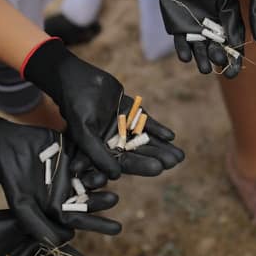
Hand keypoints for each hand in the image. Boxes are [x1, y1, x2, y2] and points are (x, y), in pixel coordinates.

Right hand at [0, 108, 120, 244]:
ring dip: (100, 180)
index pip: (81, 219)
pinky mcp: (76, 152)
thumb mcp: (22, 203)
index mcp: (59, 206)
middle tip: (114, 199)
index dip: (98, 224)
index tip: (116, 229)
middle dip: (101, 200)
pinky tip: (106, 160)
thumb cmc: (11, 177)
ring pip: (92, 178)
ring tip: (105, 179)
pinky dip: (98, 158)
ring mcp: (74, 172)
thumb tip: (58, 244)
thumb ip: (37, 224)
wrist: (5, 146)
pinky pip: (90, 157)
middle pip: (90, 198)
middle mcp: (69, 191)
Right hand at [23, 39, 174, 178]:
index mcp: (102, 150)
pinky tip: (171, 136)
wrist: (75, 79)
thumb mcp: (85, 133)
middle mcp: (114, 141)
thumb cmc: (75, 107)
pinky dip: (157, 129)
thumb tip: (116, 176)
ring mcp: (124, 126)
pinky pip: (145, 122)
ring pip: (145, 138)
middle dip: (157, 156)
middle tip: (175, 162)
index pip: (124, 162)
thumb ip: (98, 154)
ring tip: (180, 155)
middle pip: (139, 152)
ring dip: (161, 146)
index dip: (142, 166)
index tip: (159, 169)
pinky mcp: (129, 111)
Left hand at [156, 0, 245, 76]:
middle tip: (218, 60)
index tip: (233, 71)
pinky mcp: (178, 30)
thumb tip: (236, 44)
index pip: (232, 49)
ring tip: (204, 68)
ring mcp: (194, 33)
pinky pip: (181, 44)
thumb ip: (232, 22)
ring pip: (198, 52)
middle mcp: (211, 34)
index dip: (234, 62)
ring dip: (201, 61)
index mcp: (226, 28)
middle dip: (217, 59)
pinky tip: (186, 57)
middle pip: (215, 53)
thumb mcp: (227, 1)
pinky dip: (183, 51)